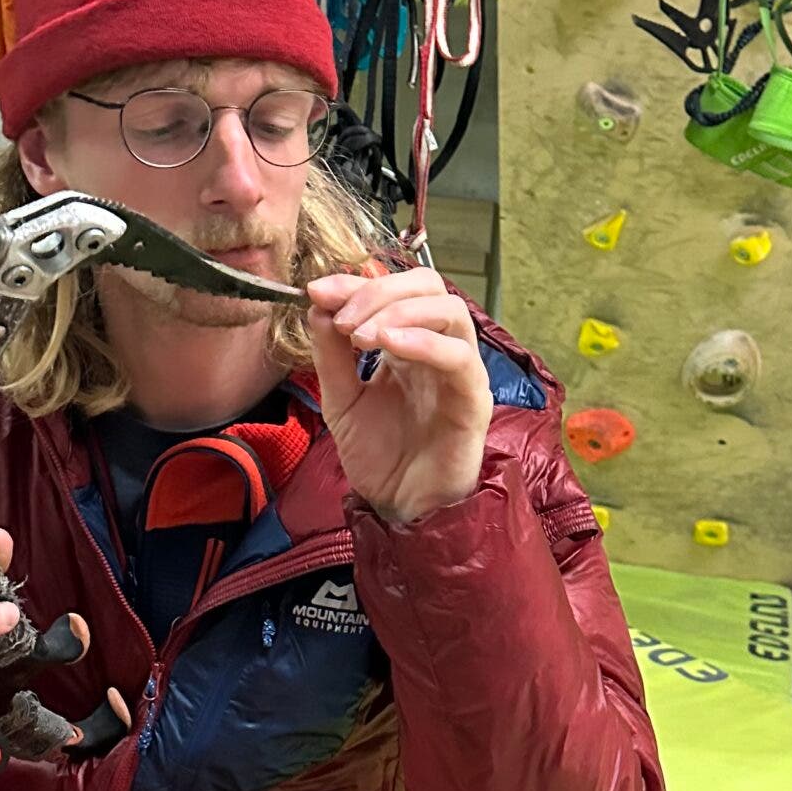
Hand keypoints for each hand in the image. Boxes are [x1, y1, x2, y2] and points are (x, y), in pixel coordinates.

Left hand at [304, 267, 493, 525]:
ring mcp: (460, 373)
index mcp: (409, 344)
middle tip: (343, 319)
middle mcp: (439, 350)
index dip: (355, 282)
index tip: (317, 291)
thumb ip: (330, 353)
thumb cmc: (379, 455)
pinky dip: (424, 342)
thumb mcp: (340, 398)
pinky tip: (389, 345)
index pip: (395, 289)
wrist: (397, 508)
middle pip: (429, 287)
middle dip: (379, 291)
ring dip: (399, 312)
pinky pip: (460, 358)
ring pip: (450, 312)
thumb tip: (318, 303)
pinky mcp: (474, 401)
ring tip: (359, 335)